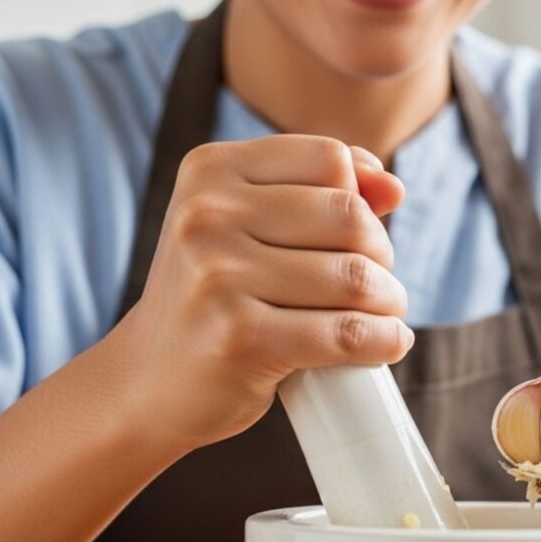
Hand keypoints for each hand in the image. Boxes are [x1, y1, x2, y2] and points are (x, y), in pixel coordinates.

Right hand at [107, 135, 412, 453]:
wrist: (146, 382)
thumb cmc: (214, 296)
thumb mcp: (248, 226)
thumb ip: (320, 192)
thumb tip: (393, 187)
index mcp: (210, 171)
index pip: (330, 159)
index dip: (361, 198)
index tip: (357, 237)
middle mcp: (207, 215)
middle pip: (350, 216)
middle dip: (380, 254)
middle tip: (374, 285)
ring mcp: (219, 277)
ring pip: (355, 277)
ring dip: (388, 302)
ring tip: (382, 315)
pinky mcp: (240, 339)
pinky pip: (346, 333)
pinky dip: (383, 340)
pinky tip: (387, 343)